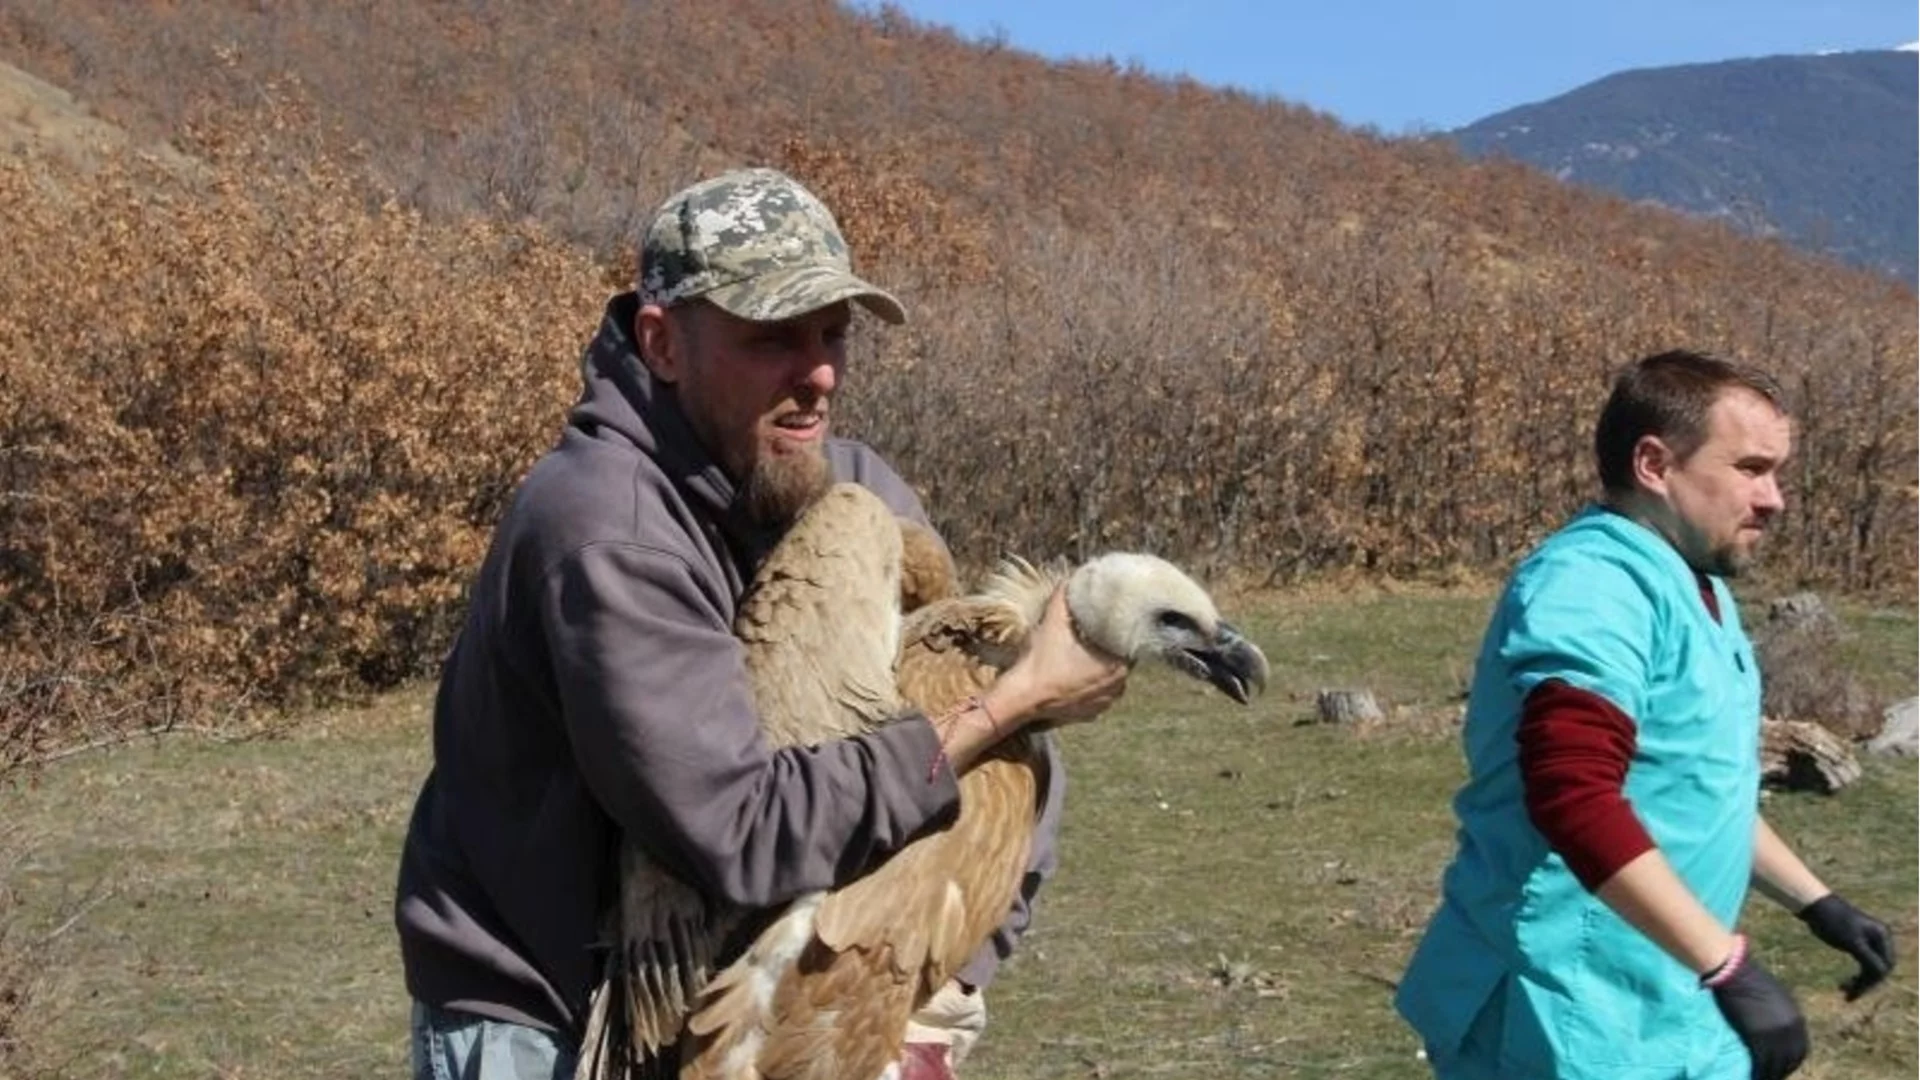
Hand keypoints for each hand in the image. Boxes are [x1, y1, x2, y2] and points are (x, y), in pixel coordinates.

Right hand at [988, 587, 1127, 727]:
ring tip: (1085, 654)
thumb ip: (1063, 598)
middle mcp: (1118, 687)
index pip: (1130, 643)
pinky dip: (1091, 685)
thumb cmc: (1041, 662)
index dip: (1121, 631)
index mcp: (1117, 666)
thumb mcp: (1053, 623)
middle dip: (1110, 648)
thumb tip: (1068, 580)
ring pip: (1111, 679)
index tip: (1111, 622)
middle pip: (1121, 660)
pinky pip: (1099, 695)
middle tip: (1095, 634)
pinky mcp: (1092, 714)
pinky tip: (1077, 676)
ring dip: (1102, 667)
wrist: (1022, 698)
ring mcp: (1105, 703)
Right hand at [1710, 952, 1807, 1079]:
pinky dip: (1760, 1073)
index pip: (1801, 1049)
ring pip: (1777, 1064)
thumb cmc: (1751, 978)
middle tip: (1774, 1074)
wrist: (1735, 972)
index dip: (1793, 1060)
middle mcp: (1790, 1029)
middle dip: (1784, 1069)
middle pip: (1792, 1059)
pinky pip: (1762, 1062)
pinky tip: (1755, 1076)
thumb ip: (1782, 1013)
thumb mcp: (1777, 995)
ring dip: (1772, 1074)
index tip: (1784, 1066)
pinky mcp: (1757, 1037)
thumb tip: (1779, 1026)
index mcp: (1797, 1019)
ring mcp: (1774, 1034)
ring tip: (1764, 1078)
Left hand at [1798, 893, 1896, 1000]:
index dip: (1872, 981)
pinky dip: (1855, 975)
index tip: (1855, 992)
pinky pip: (1862, 964)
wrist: (1814, 905)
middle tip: (1847, 995)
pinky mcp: (1858, 944)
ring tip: (1842, 990)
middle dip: (1865, 983)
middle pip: (1879, 969)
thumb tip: (1883, 975)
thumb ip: (1869, 959)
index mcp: (1882, 936)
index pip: (1885, 966)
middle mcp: (1880, 939)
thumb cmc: (1833, 921)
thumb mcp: (1852, 942)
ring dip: (1860, 981)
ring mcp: (1869, 941)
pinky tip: (1845, 983)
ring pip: (1870, 969)